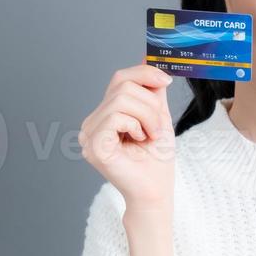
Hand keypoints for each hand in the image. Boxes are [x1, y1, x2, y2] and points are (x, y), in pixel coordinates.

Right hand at [77, 61, 176, 210]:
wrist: (155, 192)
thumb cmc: (156, 161)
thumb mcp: (158, 118)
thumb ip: (152, 93)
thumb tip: (149, 62)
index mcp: (105, 115)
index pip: (119, 79)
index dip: (144, 74)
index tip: (166, 81)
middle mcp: (92, 123)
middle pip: (122, 86)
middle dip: (150, 104)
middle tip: (157, 128)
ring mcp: (89, 134)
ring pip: (121, 99)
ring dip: (147, 116)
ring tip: (150, 136)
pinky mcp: (93, 145)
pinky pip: (116, 116)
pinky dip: (136, 125)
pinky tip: (139, 141)